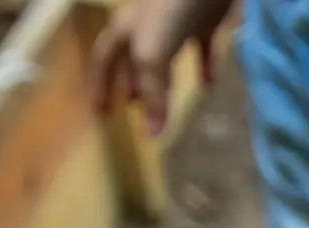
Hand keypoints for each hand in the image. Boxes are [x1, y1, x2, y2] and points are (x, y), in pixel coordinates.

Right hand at [89, 0, 234, 134]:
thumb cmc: (170, 9)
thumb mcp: (152, 53)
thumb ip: (153, 92)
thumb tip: (152, 134)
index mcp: (126, 30)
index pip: (104, 61)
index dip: (100, 85)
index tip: (100, 111)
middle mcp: (147, 26)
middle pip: (134, 61)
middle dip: (132, 86)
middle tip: (132, 111)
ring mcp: (176, 23)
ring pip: (165, 57)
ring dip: (163, 81)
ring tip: (163, 104)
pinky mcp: (205, 21)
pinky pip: (202, 49)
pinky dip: (204, 67)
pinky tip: (208, 84)